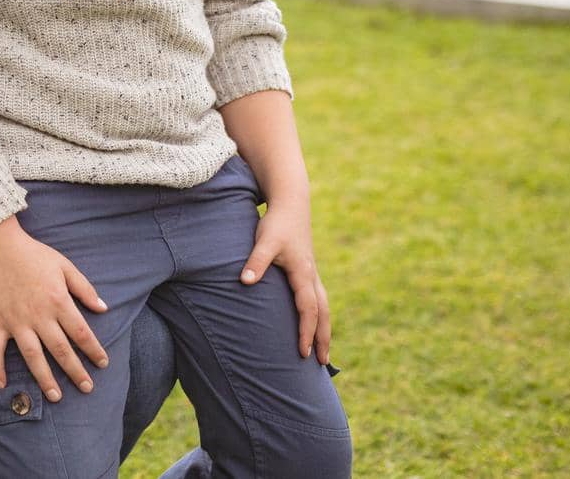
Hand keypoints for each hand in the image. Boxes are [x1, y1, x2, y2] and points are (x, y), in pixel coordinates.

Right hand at [0, 218, 109, 401]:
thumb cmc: (34, 254)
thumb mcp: (65, 266)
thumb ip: (84, 288)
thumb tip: (103, 308)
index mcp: (58, 301)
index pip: (81, 333)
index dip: (94, 350)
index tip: (103, 364)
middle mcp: (38, 315)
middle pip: (60, 350)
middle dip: (75, 371)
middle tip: (86, 388)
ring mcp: (16, 321)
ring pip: (32, 356)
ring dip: (44, 378)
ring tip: (55, 396)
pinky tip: (2, 384)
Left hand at [240, 201, 330, 363]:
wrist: (291, 204)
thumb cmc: (276, 224)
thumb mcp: (264, 241)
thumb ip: (255, 262)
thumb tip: (245, 282)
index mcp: (303, 274)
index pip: (308, 309)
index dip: (306, 331)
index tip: (304, 352)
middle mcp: (312, 277)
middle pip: (323, 314)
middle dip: (324, 338)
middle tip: (324, 364)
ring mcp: (312, 274)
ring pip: (323, 308)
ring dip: (325, 330)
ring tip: (325, 353)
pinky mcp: (308, 271)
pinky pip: (318, 300)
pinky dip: (319, 317)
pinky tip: (314, 326)